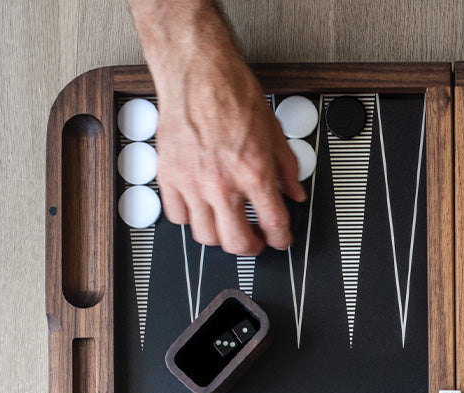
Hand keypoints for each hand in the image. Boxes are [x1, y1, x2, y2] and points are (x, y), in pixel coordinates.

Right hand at [132, 1, 304, 254]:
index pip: (274, 225)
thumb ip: (287, 169)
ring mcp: (192, 183)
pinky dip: (190, 219)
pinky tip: (200, 209)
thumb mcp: (274, 133)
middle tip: (255, 241)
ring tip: (228, 226)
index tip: (280, 238)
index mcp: (254, 173)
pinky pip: (177, 216)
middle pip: (237, 242)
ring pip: (205, 236)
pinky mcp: (169, 177)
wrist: (198, 73)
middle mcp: (222, 184)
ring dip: (220, 237)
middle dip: (251, 247)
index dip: (281, 239)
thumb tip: (294, 192)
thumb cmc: (233, 94)